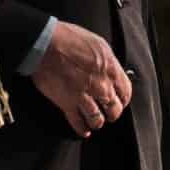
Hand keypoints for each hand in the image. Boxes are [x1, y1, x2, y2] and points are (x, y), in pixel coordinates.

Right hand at [31, 22, 130, 138]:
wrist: (44, 43)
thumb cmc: (67, 38)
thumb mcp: (96, 43)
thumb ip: (106, 60)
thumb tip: (109, 69)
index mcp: (110, 68)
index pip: (125, 92)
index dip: (123, 99)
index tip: (120, 101)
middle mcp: (100, 85)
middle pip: (113, 108)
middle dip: (112, 113)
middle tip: (110, 114)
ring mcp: (84, 96)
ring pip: (97, 119)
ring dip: (97, 123)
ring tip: (96, 123)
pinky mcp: (67, 103)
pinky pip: (77, 122)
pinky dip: (81, 129)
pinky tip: (83, 131)